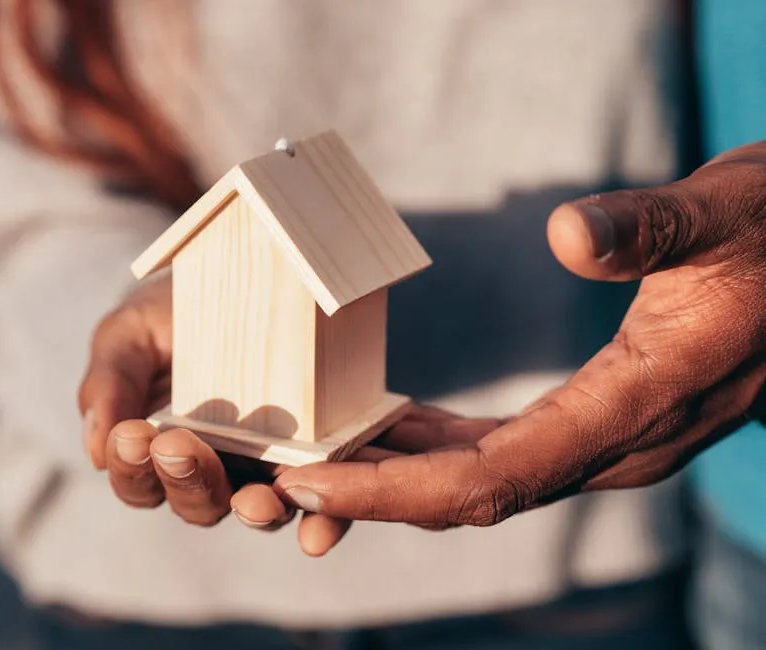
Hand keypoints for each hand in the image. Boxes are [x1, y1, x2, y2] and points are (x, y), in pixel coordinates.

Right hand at [77, 272, 501, 552]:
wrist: (245, 273)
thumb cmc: (174, 310)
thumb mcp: (131, 333)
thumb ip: (109, 384)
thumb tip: (97, 450)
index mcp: (163, 452)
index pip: (140, 482)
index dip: (132, 468)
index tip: (132, 435)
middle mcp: (216, 469)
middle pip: (198, 503)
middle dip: (188, 482)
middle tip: (179, 447)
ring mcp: (269, 465)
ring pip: (260, 508)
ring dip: (257, 510)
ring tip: (258, 500)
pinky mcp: (319, 455)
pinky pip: (324, 495)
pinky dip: (325, 519)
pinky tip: (322, 528)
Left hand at [273, 141, 765, 526]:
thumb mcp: (723, 212)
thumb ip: (650, 230)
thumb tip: (566, 234)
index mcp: (637, 405)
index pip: (494, 477)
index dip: (396, 489)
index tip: (313, 480)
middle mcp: (617, 445)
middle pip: (475, 495)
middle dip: (377, 493)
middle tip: (287, 477)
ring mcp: (608, 439)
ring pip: (486, 480)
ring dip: (403, 475)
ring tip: (323, 453)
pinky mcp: (598, 419)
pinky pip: (505, 451)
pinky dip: (441, 448)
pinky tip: (394, 426)